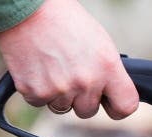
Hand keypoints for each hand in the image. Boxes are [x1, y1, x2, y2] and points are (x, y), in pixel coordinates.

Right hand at [0, 0, 137, 119]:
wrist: (26, 9)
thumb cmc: (65, 22)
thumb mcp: (100, 43)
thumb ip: (108, 72)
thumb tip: (112, 93)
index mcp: (108, 68)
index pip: (125, 106)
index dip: (118, 108)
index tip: (110, 104)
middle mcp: (86, 82)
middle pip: (88, 110)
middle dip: (81, 98)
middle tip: (71, 74)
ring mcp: (59, 89)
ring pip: (63, 107)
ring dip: (59, 94)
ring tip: (53, 67)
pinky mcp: (34, 91)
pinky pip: (40, 102)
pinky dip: (37, 90)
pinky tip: (38, 68)